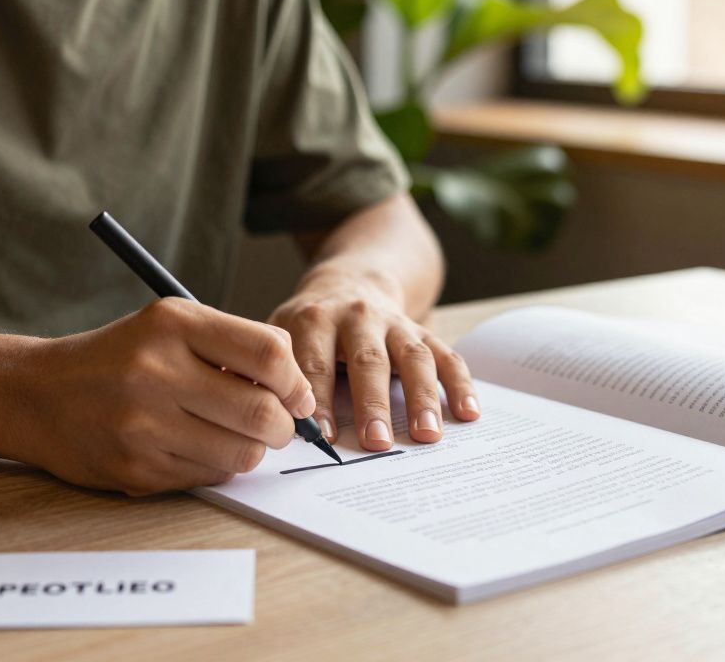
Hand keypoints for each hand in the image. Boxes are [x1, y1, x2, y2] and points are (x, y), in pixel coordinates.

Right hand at [12, 298, 315, 494]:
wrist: (37, 395)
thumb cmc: (119, 358)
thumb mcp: (169, 327)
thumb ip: (233, 345)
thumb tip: (296, 389)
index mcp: (171, 325)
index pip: (268, 353)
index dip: (295, 381)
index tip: (296, 395)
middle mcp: (156, 372)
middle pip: (261, 412)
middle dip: (283, 426)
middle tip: (277, 426)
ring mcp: (143, 425)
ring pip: (241, 454)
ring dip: (253, 451)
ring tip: (235, 436)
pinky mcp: (136, 469)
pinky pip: (208, 476)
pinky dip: (217, 466)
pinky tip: (194, 448)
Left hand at [269, 267, 479, 450]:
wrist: (349, 282)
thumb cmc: (307, 326)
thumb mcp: (280, 334)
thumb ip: (270, 371)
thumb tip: (255, 418)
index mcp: (314, 319)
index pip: (315, 362)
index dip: (319, 399)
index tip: (324, 436)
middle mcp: (356, 316)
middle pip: (367, 360)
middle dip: (372, 402)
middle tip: (377, 442)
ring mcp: (394, 323)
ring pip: (412, 357)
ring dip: (422, 397)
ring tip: (428, 434)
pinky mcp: (421, 331)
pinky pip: (445, 355)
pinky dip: (460, 383)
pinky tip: (469, 413)